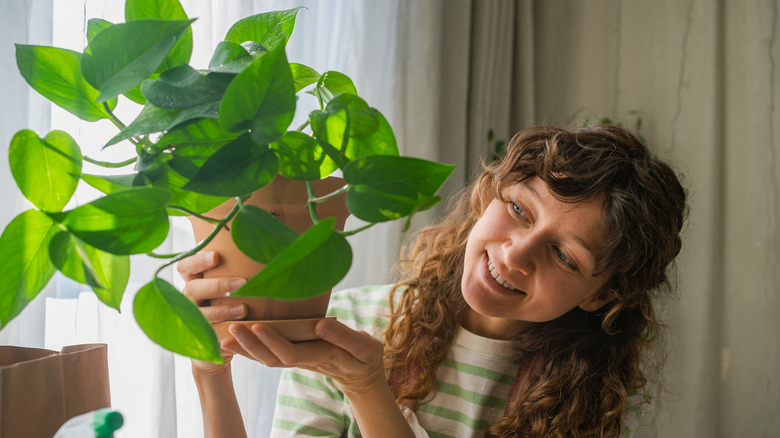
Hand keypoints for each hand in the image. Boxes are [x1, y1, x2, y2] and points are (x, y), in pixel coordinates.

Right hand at [177, 251, 247, 372]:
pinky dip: (223, 331)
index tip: (216, 256)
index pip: (185, 267)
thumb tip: (260, 244)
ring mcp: (192, 319)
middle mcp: (188, 299)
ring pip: (200, 313)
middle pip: (192, 288)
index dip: (197, 261)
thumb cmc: (229, 305)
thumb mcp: (228, 286)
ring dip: (222, 311)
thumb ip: (234, 268)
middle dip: (217, 285)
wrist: (222, 344)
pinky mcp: (200, 339)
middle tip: (242, 283)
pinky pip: (208, 335)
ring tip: (243, 309)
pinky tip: (238, 328)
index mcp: (193, 282)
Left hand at [224, 318, 386, 396]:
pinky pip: (270, 356)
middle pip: (272, 359)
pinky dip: (251, 350)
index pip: (291, 352)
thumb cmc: (364, 356)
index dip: (272, 342)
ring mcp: (298, 361)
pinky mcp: (295, 357)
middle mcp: (305, 361)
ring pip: (268, 359)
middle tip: (231, 328)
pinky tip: (237, 341)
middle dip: (250, 345)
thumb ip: (342, 335)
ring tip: (226, 336)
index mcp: (321, 355)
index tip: (256, 326)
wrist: (362, 374)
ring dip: (246, 349)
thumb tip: (320, 323)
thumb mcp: (363, 346)